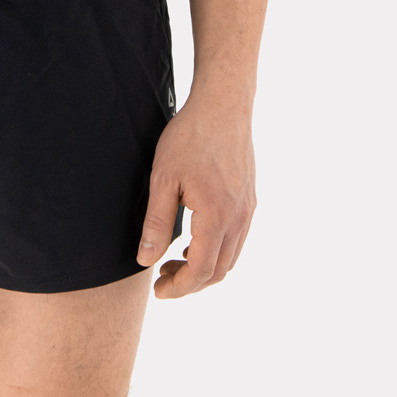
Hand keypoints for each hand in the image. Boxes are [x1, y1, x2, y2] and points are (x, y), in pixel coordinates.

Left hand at [136, 92, 255, 296]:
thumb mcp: (163, 178)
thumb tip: (145, 260)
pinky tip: (194, 240)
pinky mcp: (250, 200)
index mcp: (217, 216)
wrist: (222, 106)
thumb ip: (155, 222)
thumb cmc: (189, 137)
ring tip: (174, 261)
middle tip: (161, 277)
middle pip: (219, 270)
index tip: (158, 291)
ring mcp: (248, 209)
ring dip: (204, 268)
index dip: (179, 287)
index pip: (201, 270)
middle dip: (190, 283)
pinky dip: (216, 251)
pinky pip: (237, 239)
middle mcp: (239, 218)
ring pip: (231, 258)